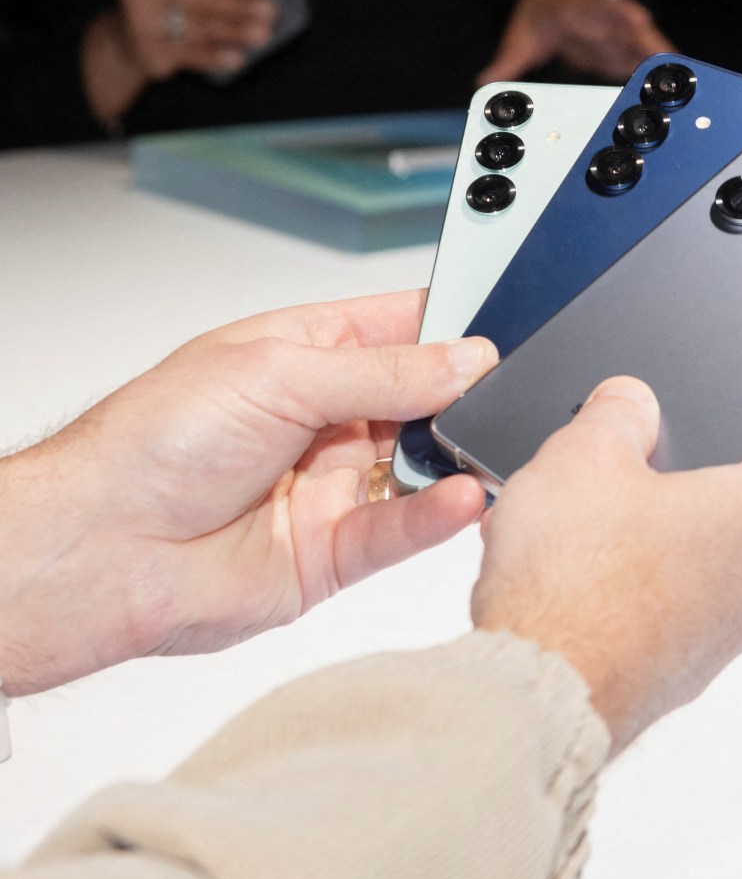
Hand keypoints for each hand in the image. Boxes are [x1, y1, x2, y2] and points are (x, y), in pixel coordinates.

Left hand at [0, 292, 495, 697]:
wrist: (98, 549)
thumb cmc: (152, 444)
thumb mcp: (279, 372)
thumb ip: (385, 370)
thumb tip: (471, 359)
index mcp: (308, 354)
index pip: (404, 328)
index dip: (454, 327)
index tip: (504, 330)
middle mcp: (326, 419)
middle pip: (426, 400)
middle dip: (467, 398)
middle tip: (507, 395)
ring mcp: (333, 486)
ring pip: (423, 469)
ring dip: (458, 459)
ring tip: (491, 448)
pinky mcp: (335, 552)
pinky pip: (403, 531)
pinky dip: (439, 516)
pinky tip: (463, 498)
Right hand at [114, 0, 277, 79]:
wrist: (130, 35)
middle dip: (238, 3)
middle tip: (270, 10)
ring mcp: (139, 17)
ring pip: (197, 25)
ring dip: (234, 31)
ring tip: (262, 34)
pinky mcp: (146, 49)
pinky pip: (189, 53)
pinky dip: (215, 56)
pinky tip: (237, 58)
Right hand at [471, 377, 741, 751]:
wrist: (538, 695)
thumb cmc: (573, 586)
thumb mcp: (582, 457)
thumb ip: (617, 414)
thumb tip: (630, 401)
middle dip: (692, 493)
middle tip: (638, 475)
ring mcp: (718, 641)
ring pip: (701, 573)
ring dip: (654, 547)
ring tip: (586, 532)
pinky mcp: (676, 679)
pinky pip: (667, 620)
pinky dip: (630, 599)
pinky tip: (571, 586)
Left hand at [477, 0, 675, 85]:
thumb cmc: (543, 13)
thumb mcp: (522, 34)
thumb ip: (509, 59)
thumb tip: (484, 80)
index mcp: (578, 9)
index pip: (600, 10)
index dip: (620, 14)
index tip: (637, 18)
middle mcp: (604, 17)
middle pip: (630, 25)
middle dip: (648, 37)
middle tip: (668, 51)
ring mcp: (618, 30)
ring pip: (642, 39)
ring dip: (658, 52)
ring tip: (680, 66)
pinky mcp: (626, 45)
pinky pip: (646, 53)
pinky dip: (660, 62)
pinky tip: (677, 75)